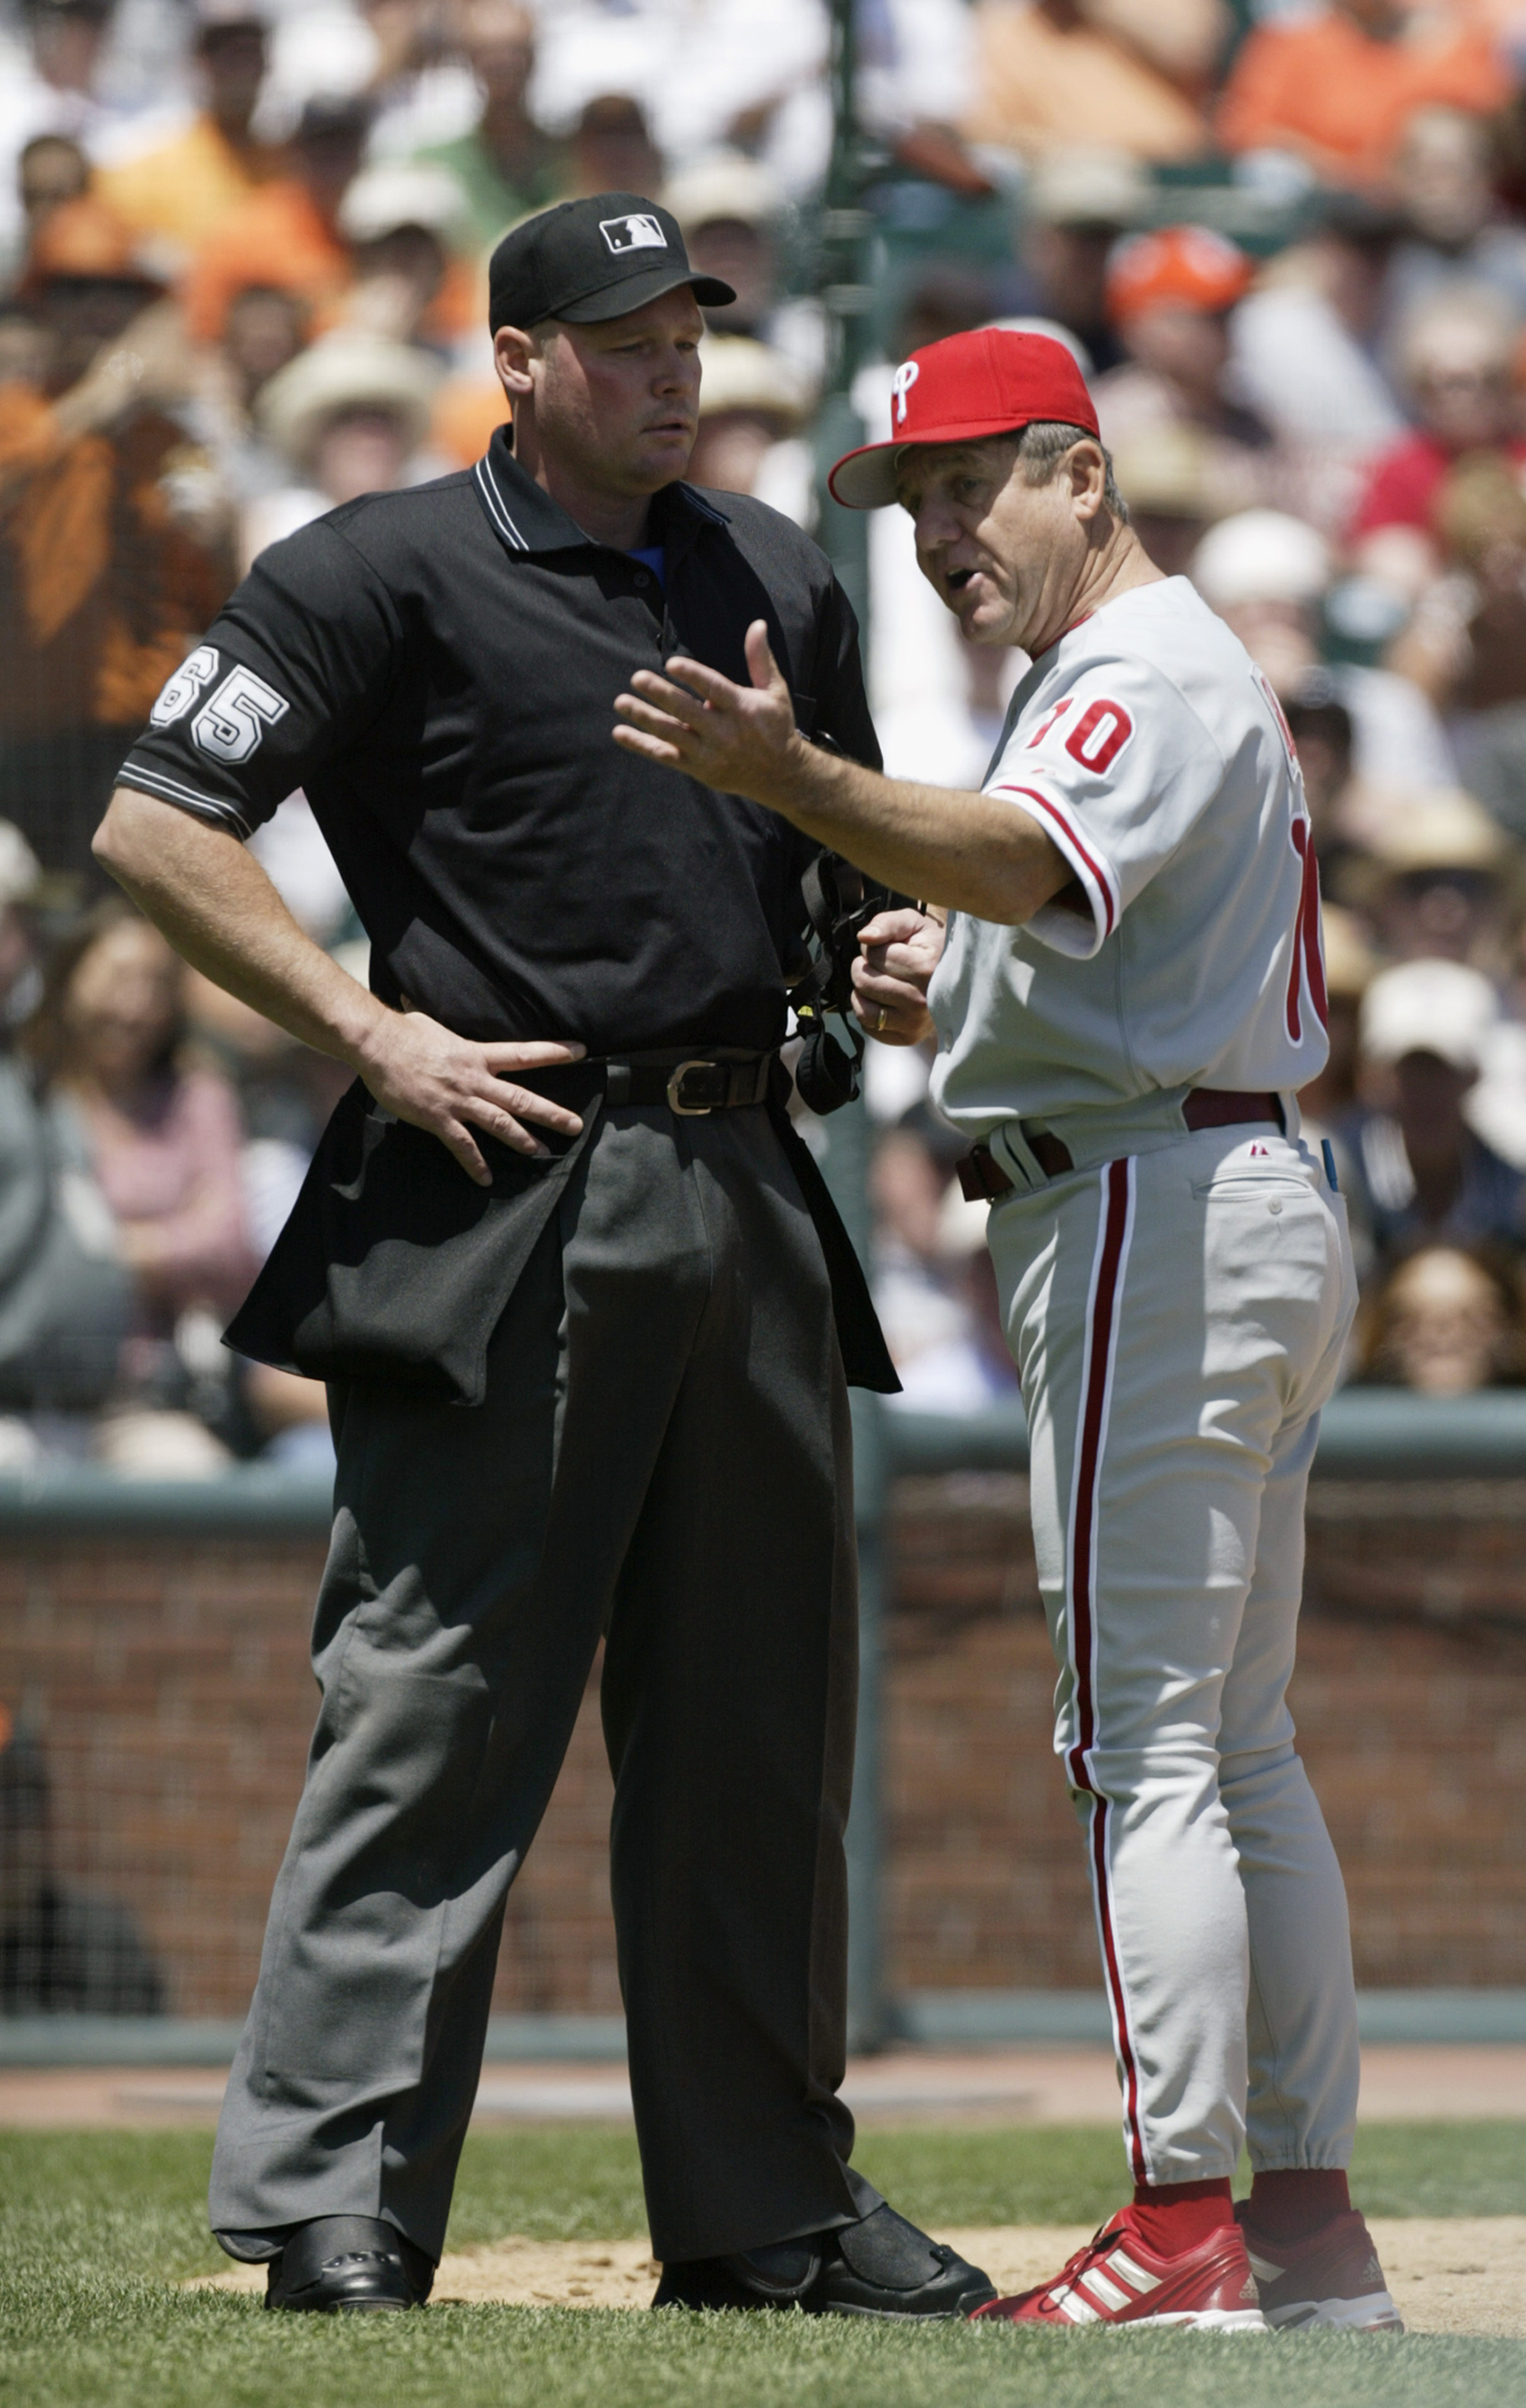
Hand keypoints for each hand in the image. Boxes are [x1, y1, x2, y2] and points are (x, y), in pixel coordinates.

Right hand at [353, 1011, 586, 1187]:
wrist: (377, 1045)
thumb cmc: (403, 1031)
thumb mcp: (435, 1024)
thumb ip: (448, 1032)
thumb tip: (435, 1015)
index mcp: (477, 1055)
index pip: (525, 1053)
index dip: (555, 1053)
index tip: (581, 1052)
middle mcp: (475, 1079)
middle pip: (522, 1098)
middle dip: (551, 1113)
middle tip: (576, 1126)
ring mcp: (458, 1101)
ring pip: (500, 1124)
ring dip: (523, 1140)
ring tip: (542, 1153)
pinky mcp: (438, 1119)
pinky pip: (463, 1146)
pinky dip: (475, 1164)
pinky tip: (486, 1179)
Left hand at [613, 619, 799, 805]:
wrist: (780, 775)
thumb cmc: (776, 727)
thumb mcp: (775, 692)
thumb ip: (760, 659)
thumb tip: (757, 624)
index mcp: (742, 708)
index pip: (714, 688)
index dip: (692, 675)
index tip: (671, 664)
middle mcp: (724, 731)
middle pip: (686, 710)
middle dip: (660, 694)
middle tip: (637, 678)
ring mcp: (709, 752)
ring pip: (671, 733)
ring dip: (643, 717)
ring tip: (621, 702)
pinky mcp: (698, 768)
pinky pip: (665, 756)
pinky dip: (641, 745)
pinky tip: (620, 733)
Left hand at [851, 907, 943, 1046]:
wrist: (955, 977)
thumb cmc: (930, 947)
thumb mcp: (913, 924)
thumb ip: (887, 923)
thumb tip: (864, 937)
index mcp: (927, 968)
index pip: (873, 955)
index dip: (874, 947)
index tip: (889, 948)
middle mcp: (922, 1001)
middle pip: (864, 981)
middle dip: (864, 967)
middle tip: (881, 965)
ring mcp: (915, 1023)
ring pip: (863, 1009)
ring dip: (863, 992)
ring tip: (878, 982)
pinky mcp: (907, 1038)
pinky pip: (869, 1027)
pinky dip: (869, 1011)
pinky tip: (884, 1000)